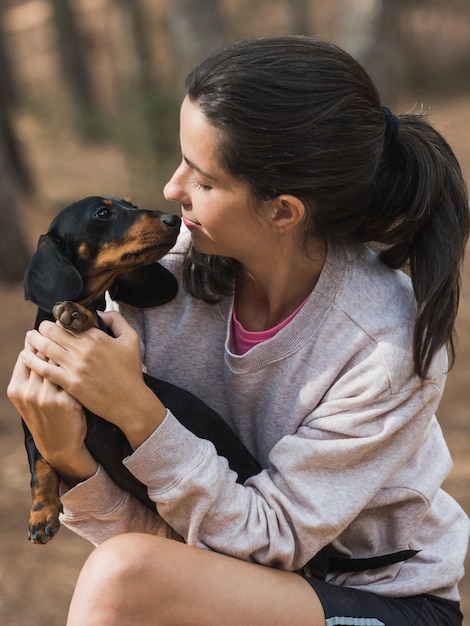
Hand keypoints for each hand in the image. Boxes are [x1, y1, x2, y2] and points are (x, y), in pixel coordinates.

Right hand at [7, 337, 97, 485]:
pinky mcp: (66, 401)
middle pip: (42, 354)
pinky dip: (80, 361)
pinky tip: (88, 350)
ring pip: (58, 361)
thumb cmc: (47, 417)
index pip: (26, 354)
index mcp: (17, 388)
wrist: (61, 446)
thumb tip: (33, 346)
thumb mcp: (28, 399)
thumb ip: (29, 375)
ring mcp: (47, 397)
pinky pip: (73, 374)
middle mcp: (29, 391)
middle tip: (64, 321)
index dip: (38, 338)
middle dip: (53, 336)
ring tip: (77, 332)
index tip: (48, 326)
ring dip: (68, 345)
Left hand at [19, 311, 167, 448]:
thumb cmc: (131, 371)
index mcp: (97, 337)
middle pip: (53, 331)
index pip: (70, 321)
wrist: (130, 401)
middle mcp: (84, 350)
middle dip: (43, 327)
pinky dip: (33, 361)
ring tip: (30, 337)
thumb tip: (100, 312)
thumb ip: (117, 319)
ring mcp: (75, 367)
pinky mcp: (70, 384)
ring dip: (34, 340)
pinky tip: (26, 356)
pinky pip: (45, 369)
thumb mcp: (131, 339)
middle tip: (40, 328)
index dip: (60, 318)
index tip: (57, 319)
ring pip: (45, 348)